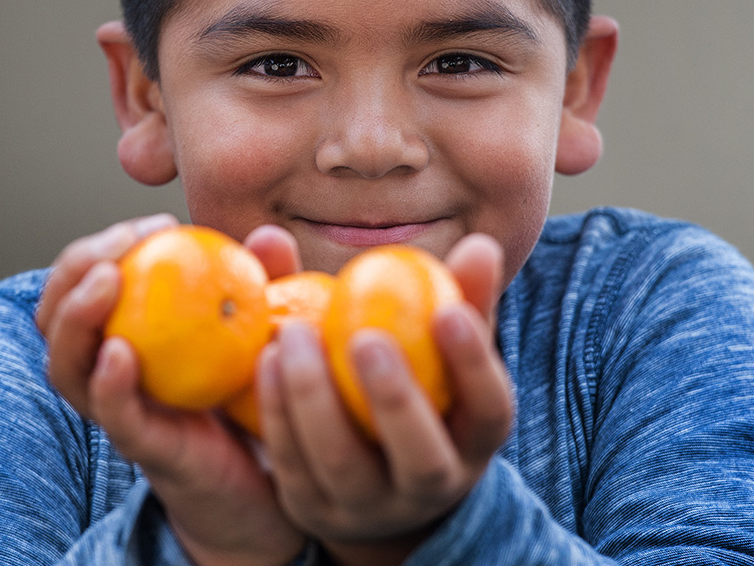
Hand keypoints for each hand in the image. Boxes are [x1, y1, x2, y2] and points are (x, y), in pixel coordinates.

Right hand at [37, 218, 304, 565]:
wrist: (267, 463)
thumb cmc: (252, 380)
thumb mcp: (259, 318)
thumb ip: (265, 279)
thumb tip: (270, 235)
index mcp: (126, 328)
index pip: (86, 279)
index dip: (105, 243)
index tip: (158, 221)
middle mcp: (108, 367)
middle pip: (55, 316)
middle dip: (76, 269)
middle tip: (120, 245)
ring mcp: (120, 407)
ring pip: (66, 366)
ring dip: (76, 317)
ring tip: (107, 281)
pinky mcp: (143, 444)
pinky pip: (112, 414)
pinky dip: (107, 384)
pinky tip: (120, 353)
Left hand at [257, 233, 512, 565]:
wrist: (379, 469)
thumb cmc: (423, 381)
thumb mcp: (445, 346)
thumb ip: (460, 295)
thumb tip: (480, 243)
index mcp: (473, 439)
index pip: (490, 407)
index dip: (474, 365)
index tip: (448, 311)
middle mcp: (430, 484)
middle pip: (422, 456)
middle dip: (395, 399)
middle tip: (366, 336)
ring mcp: (370, 505)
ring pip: (344, 465)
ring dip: (315, 399)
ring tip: (294, 332)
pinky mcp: (314, 509)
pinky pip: (293, 464)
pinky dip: (277, 412)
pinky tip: (263, 357)